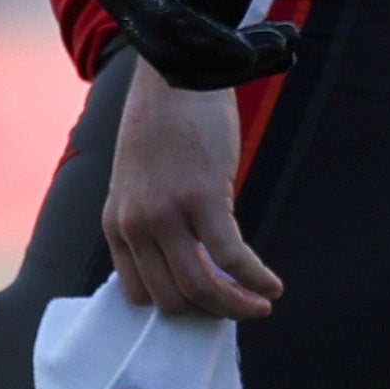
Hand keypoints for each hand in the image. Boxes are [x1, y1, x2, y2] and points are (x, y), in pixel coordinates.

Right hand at [91, 0, 300, 88]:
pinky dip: (235, 69)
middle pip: (168, 52)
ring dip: (237, 70)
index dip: (205, 40)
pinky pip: (195, 70)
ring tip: (288, 48)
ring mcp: (143, 20)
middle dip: (227, 60)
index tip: (250, 51)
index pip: (160, 16)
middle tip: (285, 45)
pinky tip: (278, 57)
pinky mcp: (167, 35)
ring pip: (183, 70)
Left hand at [100, 64, 281, 318]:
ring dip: (235, 307)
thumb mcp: (140, 183)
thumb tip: (193, 261)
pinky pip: (232, 258)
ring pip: (201, 288)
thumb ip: (154, 222)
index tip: (205, 303)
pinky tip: (272, 285)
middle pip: (171, 299)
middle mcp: (136, 226)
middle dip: (209, 313)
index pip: (138, 294)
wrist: (176, 75)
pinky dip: (255, 280)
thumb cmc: (164, 125)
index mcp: (116, 225)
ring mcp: (167, 215)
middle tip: (240, 308)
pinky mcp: (202, 199)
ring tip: (261, 306)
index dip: (175, 306)